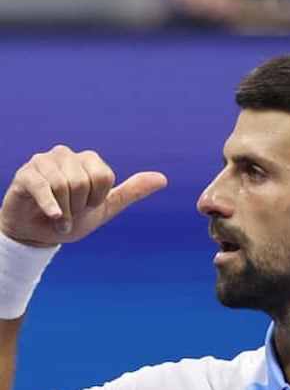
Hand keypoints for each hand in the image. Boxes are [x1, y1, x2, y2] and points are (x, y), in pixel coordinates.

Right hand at [0, 146, 166, 247]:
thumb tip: (163, 179)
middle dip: (79, 205)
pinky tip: (53, 217)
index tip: (88, 206)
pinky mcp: (26, 174)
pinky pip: (44, 188)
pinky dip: (51, 207)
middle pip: (84, 182)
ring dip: (65, 210)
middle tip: (71, 211)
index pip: (104, 177)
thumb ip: (133, 192)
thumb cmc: (72, 218)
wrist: (38, 234)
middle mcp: (66, 155)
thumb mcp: (106, 207)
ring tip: (60, 216)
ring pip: (64, 185)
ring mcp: (43, 161)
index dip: (97, 199)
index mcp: (88, 160)